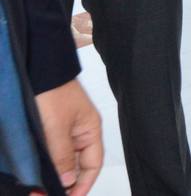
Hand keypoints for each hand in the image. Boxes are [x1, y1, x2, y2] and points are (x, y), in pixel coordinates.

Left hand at [35, 79, 102, 195]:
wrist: (36, 69)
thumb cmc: (52, 91)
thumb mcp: (56, 127)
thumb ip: (62, 156)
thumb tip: (68, 181)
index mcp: (90, 130)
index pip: (92, 164)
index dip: (83, 184)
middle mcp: (78, 132)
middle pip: (76, 165)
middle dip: (64, 183)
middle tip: (45, 195)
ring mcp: (63, 131)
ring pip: (61, 161)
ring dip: (51, 176)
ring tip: (37, 188)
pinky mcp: (48, 129)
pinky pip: (50, 153)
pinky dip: (44, 166)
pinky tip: (35, 174)